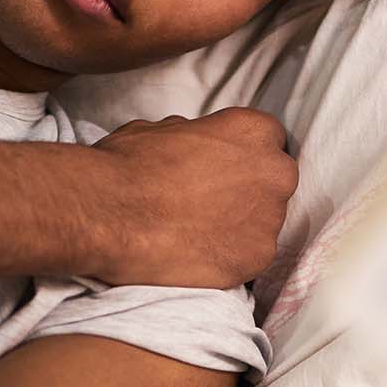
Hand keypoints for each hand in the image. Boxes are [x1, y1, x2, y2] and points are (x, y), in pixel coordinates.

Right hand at [87, 107, 297, 289]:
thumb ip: (197, 136)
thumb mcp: (162, 128)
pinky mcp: (257, 258)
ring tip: (200, 230)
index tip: (224, 167)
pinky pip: (251, 255)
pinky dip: (231, 255)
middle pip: (274, 180)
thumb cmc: (130, 165)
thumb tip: (195, 145)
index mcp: (254, 131)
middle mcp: (274, 172)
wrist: (112, 214)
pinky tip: (200, 253)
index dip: (243, 154)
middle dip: (250, 189)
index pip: (268, 139)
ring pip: (265, 221)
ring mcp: (270, 219)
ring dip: (241, 224)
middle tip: (213, 200)